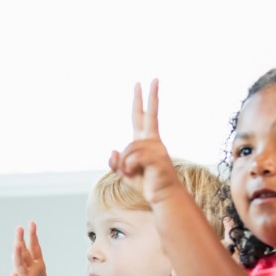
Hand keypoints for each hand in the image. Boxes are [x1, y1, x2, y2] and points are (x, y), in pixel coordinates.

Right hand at [0, 222, 81, 275]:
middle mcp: (27, 272)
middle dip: (22, 240)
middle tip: (19, 227)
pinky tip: (12, 275)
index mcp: (36, 268)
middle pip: (24, 254)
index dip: (33, 237)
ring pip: (19, 266)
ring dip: (18, 255)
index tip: (32, 223)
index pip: (34, 250)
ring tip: (16, 243)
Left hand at [109, 80, 182, 204]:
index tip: (144, 84)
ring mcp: (157, 149)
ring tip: (131, 174)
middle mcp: (153, 141)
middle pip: (148, 115)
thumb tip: (113, 151)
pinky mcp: (157, 159)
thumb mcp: (123, 172)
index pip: (142, 116)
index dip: (141, 100)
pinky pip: (132, 159)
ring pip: (128, 149)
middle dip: (150, 97)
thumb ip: (115, 162)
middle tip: (152, 79)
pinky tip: (133, 174)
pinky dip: (127, 169)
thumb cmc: (146, 183)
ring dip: (124, 164)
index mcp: (146, 140)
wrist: (162, 196)